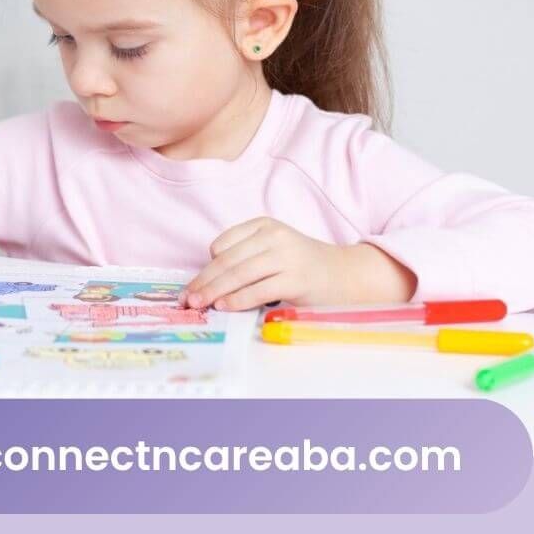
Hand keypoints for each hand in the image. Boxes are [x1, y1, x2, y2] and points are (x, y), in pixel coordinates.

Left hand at [182, 217, 415, 311]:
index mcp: (264, 225)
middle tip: (187, 300)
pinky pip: (257, 290)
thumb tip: (208, 283)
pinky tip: (225, 307)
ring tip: (199, 306)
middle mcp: (274, 236)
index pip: (223, 244)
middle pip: (227, 261)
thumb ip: (246, 258)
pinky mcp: (295, 278)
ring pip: (238, 275)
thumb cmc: (304, 267)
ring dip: (214, 293)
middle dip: (203, 282)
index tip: (193, 285)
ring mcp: (286, 256)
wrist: (346, 275)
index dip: (205, 267)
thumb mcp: (274, 249)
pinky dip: (237, 300)